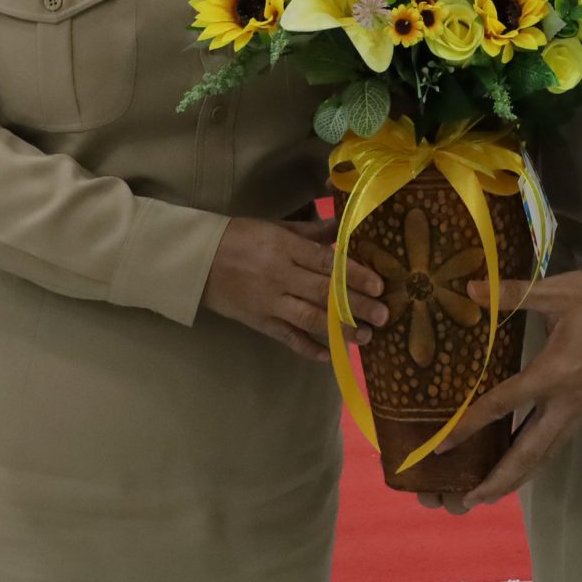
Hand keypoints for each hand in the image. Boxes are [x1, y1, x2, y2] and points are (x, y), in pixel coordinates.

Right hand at [201, 218, 387, 363]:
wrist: (197, 261)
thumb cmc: (241, 237)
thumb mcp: (276, 227)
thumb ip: (312, 231)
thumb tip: (344, 226)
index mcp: (285, 248)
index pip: (326, 263)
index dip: (353, 275)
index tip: (378, 285)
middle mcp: (280, 276)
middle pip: (324, 293)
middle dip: (356, 305)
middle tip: (384, 315)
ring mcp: (270, 302)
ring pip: (310, 318)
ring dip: (340, 330)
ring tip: (366, 336)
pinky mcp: (260, 322)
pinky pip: (288, 338)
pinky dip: (308, 348)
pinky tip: (330, 356)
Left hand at [436, 264, 581, 508]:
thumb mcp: (560, 290)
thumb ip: (513, 293)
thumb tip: (470, 287)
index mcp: (555, 374)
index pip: (503, 405)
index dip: (469, 425)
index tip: (441, 446)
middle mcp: (567, 402)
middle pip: (528, 454)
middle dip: (498, 481)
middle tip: (466, 501)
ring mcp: (581, 409)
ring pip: (544, 454)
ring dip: (516, 477)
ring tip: (487, 493)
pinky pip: (556, 442)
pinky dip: (534, 460)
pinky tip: (520, 463)